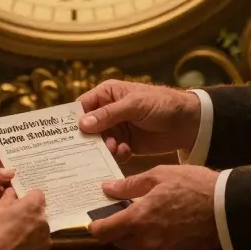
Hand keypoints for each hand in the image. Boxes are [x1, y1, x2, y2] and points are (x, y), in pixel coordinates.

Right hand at [0, 188, 51, 249]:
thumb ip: (8, 197)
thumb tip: (13, 192)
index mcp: (33, 207)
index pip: (38, 194)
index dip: (27, 197)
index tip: (19, 202)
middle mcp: (44, 223)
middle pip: (40, 214)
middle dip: (29, 216)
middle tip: (13, 221)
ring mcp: (45, 243)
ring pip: (40, 232)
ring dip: (31, 232)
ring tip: (13, 238)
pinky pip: (37, 249)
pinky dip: (29, 248)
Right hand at [77, 79, 202, 162]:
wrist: (188, 122)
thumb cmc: (161, 103)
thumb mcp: (134, 105)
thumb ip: (109, 114)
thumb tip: (82, 124)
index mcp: (107, 94)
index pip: (82, 106)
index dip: (72, 120)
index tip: (63, 135)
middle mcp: (108, 111)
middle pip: (88, 127)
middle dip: (87, 138)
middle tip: (83, 150)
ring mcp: (117, 129)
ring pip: (99, 142)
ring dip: (103, 147)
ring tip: (114, 148)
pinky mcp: (126, 144)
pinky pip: (113, 152)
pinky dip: (116, 154)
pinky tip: (125, 153)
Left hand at [89, 165, 219, 249]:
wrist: (226, 206)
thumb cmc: (193, 185)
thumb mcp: (159, 175)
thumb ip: (130, 184)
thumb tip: (107, 188)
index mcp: (138, 218)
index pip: (106, 232)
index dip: (96, 228)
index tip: (94, 223)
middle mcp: (147, 239)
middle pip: (119, 243)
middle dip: (115, 232)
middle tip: (119, 216)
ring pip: (139, 246)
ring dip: (136, 235)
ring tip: (144, 216)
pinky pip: (157, 248)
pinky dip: (154, 238)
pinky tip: (163, 223)